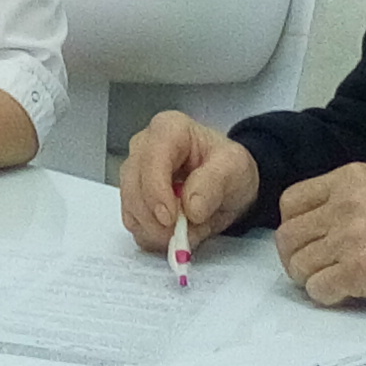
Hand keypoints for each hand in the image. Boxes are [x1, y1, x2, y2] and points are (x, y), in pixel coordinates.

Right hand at [119, 110, 257, 251]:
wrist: (227, 183)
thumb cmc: (228, 168)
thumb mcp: (235, 169)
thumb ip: (214, 184)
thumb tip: (191, 207)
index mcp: (168, 130)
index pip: (150, 160)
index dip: (156, 192)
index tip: (171, 219)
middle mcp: (144, 147)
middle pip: (133, 186)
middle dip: (156, 218)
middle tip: (182, 233)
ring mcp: (135, 173)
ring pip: (130, 208)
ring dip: (156, 230)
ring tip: (188, 229)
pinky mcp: (133, 198)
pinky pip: (133, 223)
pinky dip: (153, 235)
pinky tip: (175, 231)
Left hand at [272, 162, 365, 309]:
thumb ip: (342, 199)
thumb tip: (306, 224)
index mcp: (350, 179)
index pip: (291, 201)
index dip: (292, 225)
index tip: (304, 240)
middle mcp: (346, 204)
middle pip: (289, 235)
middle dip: (295, 257)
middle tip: (310, 268)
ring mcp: (350, 237)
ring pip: (299, 264)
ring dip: (310, 278)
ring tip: (330, 280)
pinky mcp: (358, 270)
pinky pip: (317, 287)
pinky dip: (325, 295)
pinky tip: (343, 292)